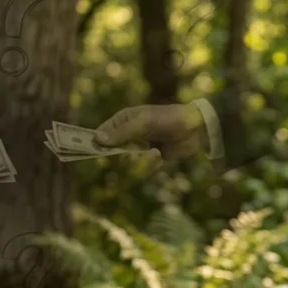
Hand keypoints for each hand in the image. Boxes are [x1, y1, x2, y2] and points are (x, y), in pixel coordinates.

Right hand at [92, 103, 208, 162]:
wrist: (194, 128)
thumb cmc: (168, 119)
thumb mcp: (144, 123)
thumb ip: (122, 132)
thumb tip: (98, 140)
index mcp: (122, 120)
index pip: (101, 134)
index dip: (96, 144)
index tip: (94, 153)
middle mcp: (128, 135)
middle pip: (113, 153)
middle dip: (125, 157)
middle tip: (136, 155)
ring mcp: (139, 147)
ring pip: (128, 164)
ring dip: (142, 161)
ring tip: (155, 153)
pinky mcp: (151, 158)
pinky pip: (143, 168)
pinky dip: (152, 164)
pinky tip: (160, 156)